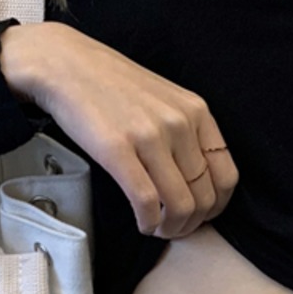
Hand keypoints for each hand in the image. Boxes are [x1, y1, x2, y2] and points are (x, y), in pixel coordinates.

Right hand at [0, 21, 238, 239]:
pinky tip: (142, 223)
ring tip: (157, 228)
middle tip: (173, 228)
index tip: (199, 215)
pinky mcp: (118, 150)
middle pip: (205, 197)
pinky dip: (148, 223)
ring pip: (180, 205)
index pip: (226, 176)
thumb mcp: (165, 99)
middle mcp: (180, 123)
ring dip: (170, 228)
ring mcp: (150, 136)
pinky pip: (147, 202)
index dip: (216, 207)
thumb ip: (187, 132)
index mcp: (197, 112)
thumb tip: (199, 180)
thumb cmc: (113, 85)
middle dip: (191, 224)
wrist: (66, 65)